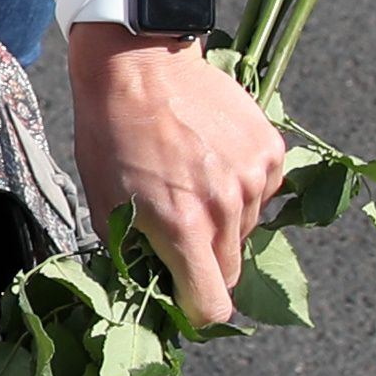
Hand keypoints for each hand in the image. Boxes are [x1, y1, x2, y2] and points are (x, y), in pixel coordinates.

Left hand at [70, 28, 286, 327]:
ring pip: (246, 231)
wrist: (138, 64)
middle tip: (177, 234)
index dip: (195, 311)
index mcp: (183, 228)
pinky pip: (262, 194)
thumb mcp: (104, 203)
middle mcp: (227, 208)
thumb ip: (132, 254)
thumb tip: (148, 287)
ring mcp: (255, 179)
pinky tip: (210, 162)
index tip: (181, 298)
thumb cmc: (110, 134)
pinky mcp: (271, 151)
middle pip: (230, 272)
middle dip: (204, 265)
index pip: (212, 306)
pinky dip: (241, 189)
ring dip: (223, 223)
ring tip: (189, 185)